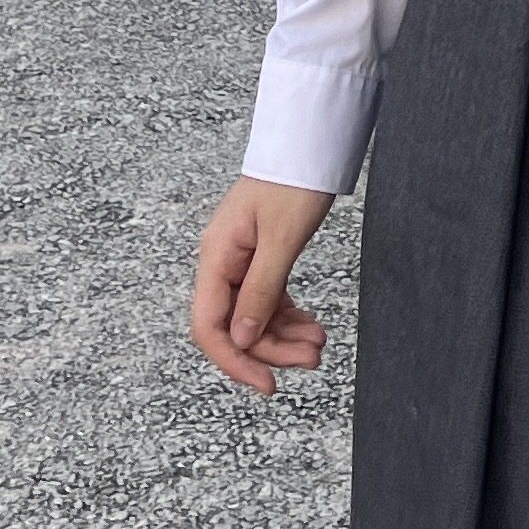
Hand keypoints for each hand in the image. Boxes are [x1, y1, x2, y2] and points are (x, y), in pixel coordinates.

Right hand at [191, 177, 334, 393]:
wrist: (309, 144)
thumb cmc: (293, 181)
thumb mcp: (281, 240)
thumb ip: (260, 291)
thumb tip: (242, 340)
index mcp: (216, 256)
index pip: (210, 326)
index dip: (235, 360)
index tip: (265, 384)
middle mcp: (222, 262)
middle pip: (236, 326)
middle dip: (271, 349)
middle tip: (312, 360)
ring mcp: (241, 261)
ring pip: (255, 317)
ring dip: (284, 337)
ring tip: (318, 345)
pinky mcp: (261, 258)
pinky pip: (269, 300)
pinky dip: (289, 318)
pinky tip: (312, 327)